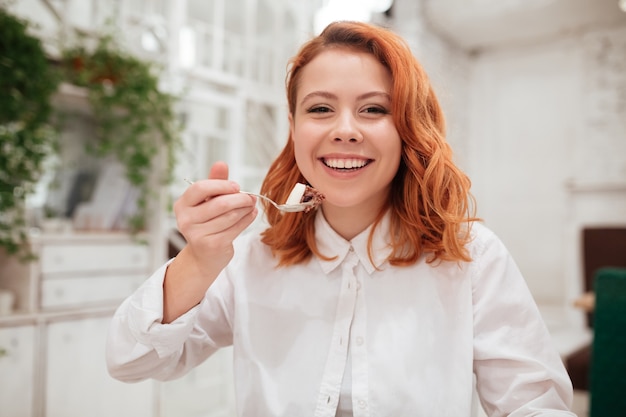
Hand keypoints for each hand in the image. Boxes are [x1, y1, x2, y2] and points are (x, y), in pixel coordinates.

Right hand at [163, 161, 256, 321]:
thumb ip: (214, 182)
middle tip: (250, 197)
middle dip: (239, 198)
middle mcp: (185, 220)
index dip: (222, 185)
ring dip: (245, 209)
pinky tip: (251, 214)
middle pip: (219, 203)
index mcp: (182, 205)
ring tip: (251, 205)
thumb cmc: (207, 223)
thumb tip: (221, 163)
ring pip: (230, 216)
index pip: (201, 188)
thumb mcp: (207, 201)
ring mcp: (197, 234)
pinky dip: (247, 219)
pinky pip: (236, 228)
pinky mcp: (212, 245)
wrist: (204, 256)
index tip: (236, 186)